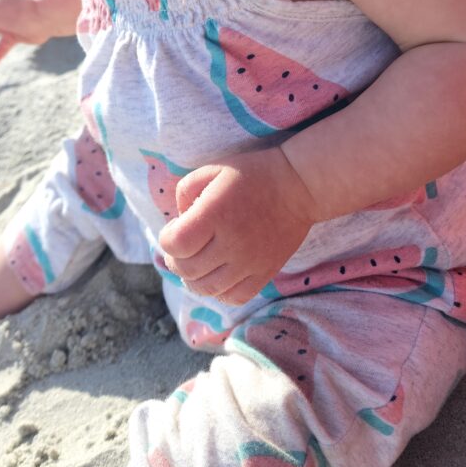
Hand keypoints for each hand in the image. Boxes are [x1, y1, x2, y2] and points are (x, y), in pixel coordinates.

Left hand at [158, 148, 315, 305]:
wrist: (298, 185)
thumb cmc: (253, 174)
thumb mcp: (213, 169)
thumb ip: (186, 191)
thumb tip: (178, 219)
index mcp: (214, 214)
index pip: (174, 244)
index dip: (167, 239)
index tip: (174, 228)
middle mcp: (230, 242)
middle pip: (187, 270)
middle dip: (175, 260)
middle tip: (181, 249)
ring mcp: (249, 262)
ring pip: (207, 289)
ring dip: (193, 279)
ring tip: (196, 264)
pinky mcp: (265, 272)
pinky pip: (235, 297)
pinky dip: (220, 293)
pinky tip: (218, 276)